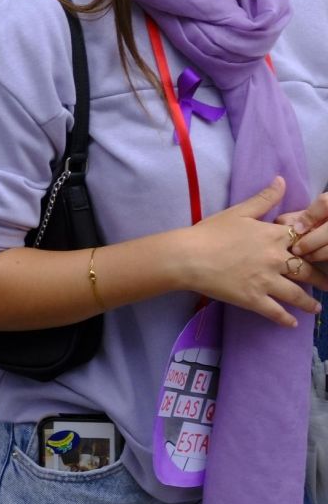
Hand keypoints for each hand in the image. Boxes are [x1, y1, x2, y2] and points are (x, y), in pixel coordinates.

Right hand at [171, 177, 326, 325]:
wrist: (188, 256)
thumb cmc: (211, 232)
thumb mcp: (239, 211)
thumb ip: (264, 198)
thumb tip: (282, 180)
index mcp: (274, 236)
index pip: (305, 241)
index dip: (315, 247)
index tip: (323, 253)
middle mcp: (277, 260)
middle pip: (307, 271)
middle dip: (321, 279)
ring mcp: (267, 282)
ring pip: (296, 294)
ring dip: (309, 303)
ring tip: (317, 309)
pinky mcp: (254, 299)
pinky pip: (275, 312)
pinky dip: (285, 319)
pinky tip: (292, 324)